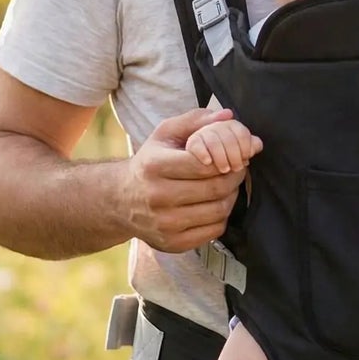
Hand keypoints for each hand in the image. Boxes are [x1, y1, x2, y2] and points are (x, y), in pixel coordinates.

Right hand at [123, 108, 251, 252]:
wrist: (120, 201)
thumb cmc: (150, 163)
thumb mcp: (165, 134)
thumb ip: (196, 120)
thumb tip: (228, 116)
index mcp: (154, 166)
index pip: (204, 163)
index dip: (226, 157)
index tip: (232, 154)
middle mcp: (156, 196)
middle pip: (215, 187)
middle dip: (235, 175)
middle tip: (238, 168)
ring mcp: (164, 223)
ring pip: (218, 210)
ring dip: (231, 196)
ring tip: (227, 185)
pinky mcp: (172, 243)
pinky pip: (214, 230)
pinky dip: (222, 216)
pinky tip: (215, 204)